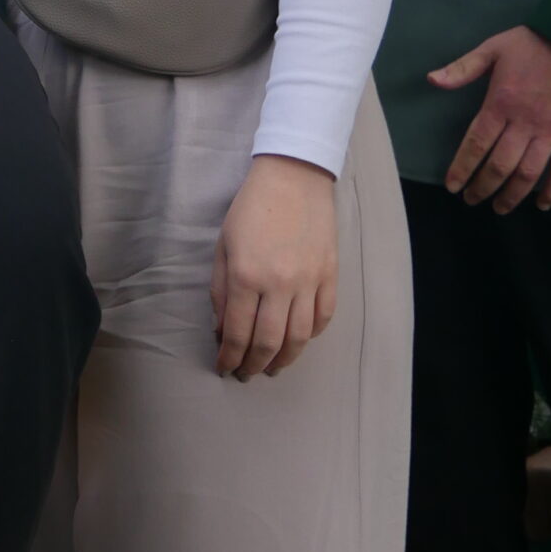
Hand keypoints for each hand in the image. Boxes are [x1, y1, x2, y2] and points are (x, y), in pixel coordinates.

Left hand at [210, 154, 338, 381]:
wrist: (293, 177)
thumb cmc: (250, 209)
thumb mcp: (223, 246)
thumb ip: (221, 291)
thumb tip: (223, 330)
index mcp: (247, 275)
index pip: (238, 333)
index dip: (230, 357)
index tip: (225, 368)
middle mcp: (279, 284)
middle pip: (269, 343)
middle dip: (255, 365)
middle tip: (247, 374)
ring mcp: (309, 281)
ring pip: (300, 338)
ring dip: (284, 359)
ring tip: (273, 368)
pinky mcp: (330, 275)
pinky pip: (324, 317)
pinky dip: (312, 336)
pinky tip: (298, 341)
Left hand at [432, 26, 550, 211]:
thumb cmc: (534, 44)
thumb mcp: (493, 47)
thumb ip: (463, 68)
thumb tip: (432, 80)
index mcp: (501, 103)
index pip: (476, 143)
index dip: (462, 168)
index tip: (452, 187)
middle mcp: (525, 123)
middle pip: (500, 165)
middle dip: (483, 187)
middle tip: (472, 200)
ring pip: (528, 173)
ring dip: (512, 195)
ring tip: (500, 208)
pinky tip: (542, 205)